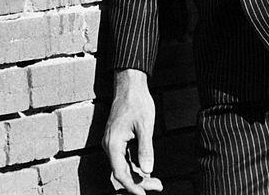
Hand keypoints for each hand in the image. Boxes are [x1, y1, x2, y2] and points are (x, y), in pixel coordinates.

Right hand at [103, 68, 161, 193]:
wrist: (130, 84)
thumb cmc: (137, 101)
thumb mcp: (145, 126)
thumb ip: (146, 149)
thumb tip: (148, 170)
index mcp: (113, 143)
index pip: (120, 173)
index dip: (132, 187)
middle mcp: (109, 145)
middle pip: (122, 173)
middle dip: (139, 182)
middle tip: (159, 185)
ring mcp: (113, 142)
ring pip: (124, 167)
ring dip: (139, 175)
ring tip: (157, 182)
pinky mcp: (118, 140)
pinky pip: (125, 159)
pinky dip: (136, 166)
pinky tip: (148, 169)